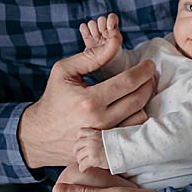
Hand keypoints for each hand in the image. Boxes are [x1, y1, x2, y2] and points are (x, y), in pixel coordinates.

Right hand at [18, 46, 155, 168]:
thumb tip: (116, 42)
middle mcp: (100, 122)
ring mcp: (105, 138)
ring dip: (145, 102)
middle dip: (149, 83)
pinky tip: (134, 107)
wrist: (41, 135)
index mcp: (89, 101)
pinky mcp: (107, 149)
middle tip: (149, 75)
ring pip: (140, 118)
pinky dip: (137, 117)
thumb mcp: (65, 70)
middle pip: (139, 100)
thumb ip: (93, 56)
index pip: (128, 82)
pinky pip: (132, 132)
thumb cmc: (54, 98)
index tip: (149, 64)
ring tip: (142, 90)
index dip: (143, 70)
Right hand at [79, 13, 122, 61]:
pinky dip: (85, 31)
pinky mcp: (86, 34)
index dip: (110, 20)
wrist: (99, 62)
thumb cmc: (109, 53)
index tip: (109, 28)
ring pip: (91, 22)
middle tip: (103, 36)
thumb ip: (114, 37)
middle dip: (102, 27)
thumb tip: (107, 30)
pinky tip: (89, 38)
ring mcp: (94, 31)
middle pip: (101, 19)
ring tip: (96, 39)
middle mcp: (104, 28)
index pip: (112, 17)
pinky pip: (83, 26)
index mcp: (113, 28)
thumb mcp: (115, 46)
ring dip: (94, 31)